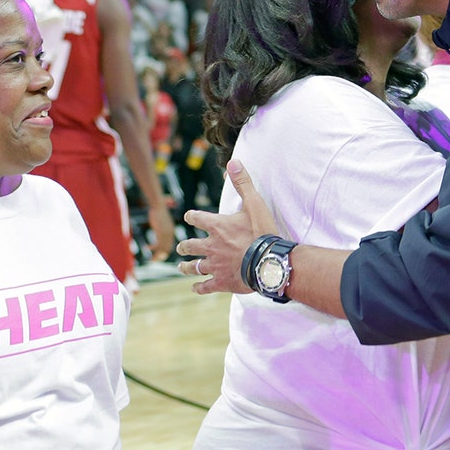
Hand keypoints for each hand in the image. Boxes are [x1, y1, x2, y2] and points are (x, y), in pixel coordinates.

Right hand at [146, 204, 176, 260]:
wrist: (158, 205)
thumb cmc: (158, 211)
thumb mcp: (160, 222)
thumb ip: (160, 228)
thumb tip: (158, 230)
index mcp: (171, 231)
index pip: (169, 244)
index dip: (163, 251)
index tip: (158, 255)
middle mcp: (170, 233)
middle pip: (167, 248)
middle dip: (161, 255)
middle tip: (154, 260)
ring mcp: (167, 233)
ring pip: (163, 248)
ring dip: (157, 254)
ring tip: (152, 259)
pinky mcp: (162, 232)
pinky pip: (159, 244)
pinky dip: (154, 248)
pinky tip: (147, 248)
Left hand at [176, 160, 276, 294]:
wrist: (268, 262)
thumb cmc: (262, 232)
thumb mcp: (255, 203)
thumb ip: (243, 183)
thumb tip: (233, 162)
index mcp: (217, 226)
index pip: (197, 218)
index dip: (192, 217)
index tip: (189, 217)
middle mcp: (211, 246)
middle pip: (190, 246)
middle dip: (185, 246)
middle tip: (181, 247)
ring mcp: (214, 265)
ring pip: (194, 267)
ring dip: (186, 267)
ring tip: (181, 267)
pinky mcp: (221, 282)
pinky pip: (205, 286)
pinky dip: (199, 287)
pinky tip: (196, 287)